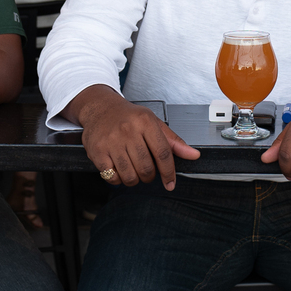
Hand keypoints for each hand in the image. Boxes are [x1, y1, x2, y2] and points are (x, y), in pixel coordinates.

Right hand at [75, 90, 199, 189]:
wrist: (100, 108)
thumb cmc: (129, 117)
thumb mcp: (153, 123)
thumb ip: (173, 141)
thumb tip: (193, 155)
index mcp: (145, 122)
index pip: (163, 153)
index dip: (169, 172)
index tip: (170, 183)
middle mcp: (128, 130)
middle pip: (146, 168)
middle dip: (149, 176)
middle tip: (146, 171)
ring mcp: (111, 141)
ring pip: (130, 176)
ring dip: (134, 179)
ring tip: (132, 169)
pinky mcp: (97, 151)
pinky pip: (112, 177)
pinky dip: (118, 179)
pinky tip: (119, 169)